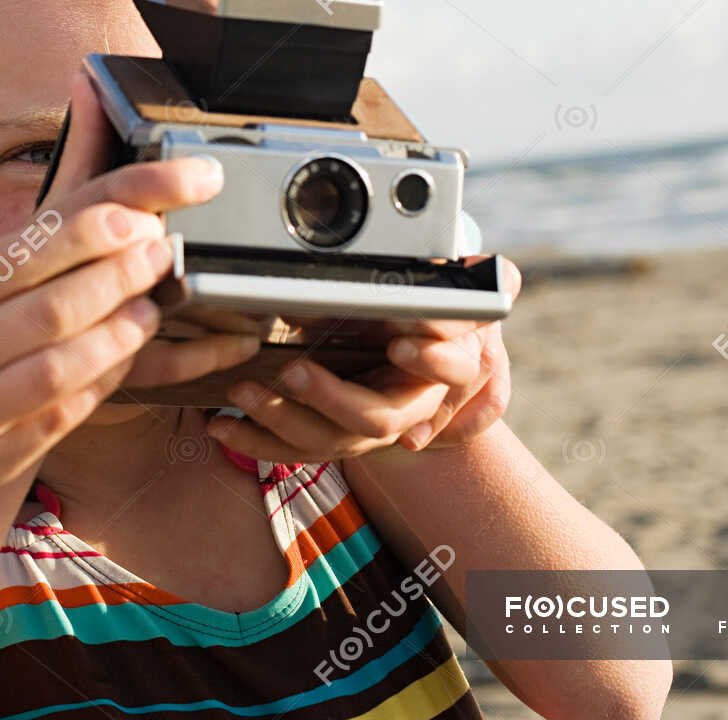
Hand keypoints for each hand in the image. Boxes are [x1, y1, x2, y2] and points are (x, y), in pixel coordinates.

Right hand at [0, 86, 231, 582]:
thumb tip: (66, 229)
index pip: (15, 258)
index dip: (84, 235)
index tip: (134, 215)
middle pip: (49, 311)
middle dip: (116, 278)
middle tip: (158, 254)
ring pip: (62, 370)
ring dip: (118, 334)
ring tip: (148, 307)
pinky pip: (60, 420)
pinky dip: (98, 385)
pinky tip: (118, 359)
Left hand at [206, 255, 520, 462]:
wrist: (414, 356)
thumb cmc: (427, 313)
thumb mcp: (455, 294)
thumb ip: (475, 283)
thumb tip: (507, 274)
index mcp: (449, 367)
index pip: (454, 371)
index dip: (432, 359)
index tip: (403, 340)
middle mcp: (413, 406)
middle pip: (378, 417)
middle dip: (333, 396)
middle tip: (293, 370)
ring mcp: (370, 429)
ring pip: (331, 441)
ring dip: (282, 419)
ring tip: (241, 392)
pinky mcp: (332, 440)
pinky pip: (295, 453)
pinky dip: (256, 442)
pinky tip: (220, 427)